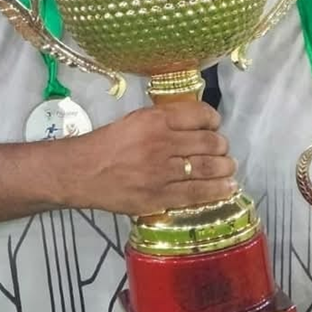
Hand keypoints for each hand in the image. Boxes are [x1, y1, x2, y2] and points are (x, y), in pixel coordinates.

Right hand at [64, 101, 236, 214]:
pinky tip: (228, 188)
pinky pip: (196, 193)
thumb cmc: (107, 144)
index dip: (214, 120)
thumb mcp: (135, 121)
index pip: (199, 115)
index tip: (215, 125)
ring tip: (229, 168)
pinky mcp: (160, 196)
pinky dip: (217, 190)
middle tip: (223, 150)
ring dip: (224, 168)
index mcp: (155, 119)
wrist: (82, 172)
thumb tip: (195, 125)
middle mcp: (162, 143)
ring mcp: (162, 172)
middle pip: (208, 142)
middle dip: (221, 146)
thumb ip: (164, 121)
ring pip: (207, 168)